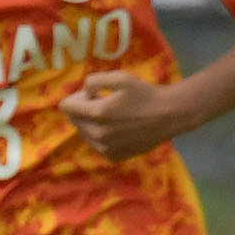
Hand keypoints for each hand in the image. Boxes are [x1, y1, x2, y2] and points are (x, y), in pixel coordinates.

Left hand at [59, 72, 185, 161]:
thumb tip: (85, 94)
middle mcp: (97, 134)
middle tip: (106, 104)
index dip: (78, 97)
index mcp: (97, 114)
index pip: (65, 106)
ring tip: (114, 117)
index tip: (95, 95)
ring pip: (84, 133)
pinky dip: (102, 136)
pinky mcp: (113, 156)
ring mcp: (105, 148)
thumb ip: (93, 81)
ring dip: (92, 123)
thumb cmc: (145, 94)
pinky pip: (96, 144)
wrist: (169, 116)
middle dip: (84, 110)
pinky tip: (119, 129)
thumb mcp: (120, 77)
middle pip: (73, 120)